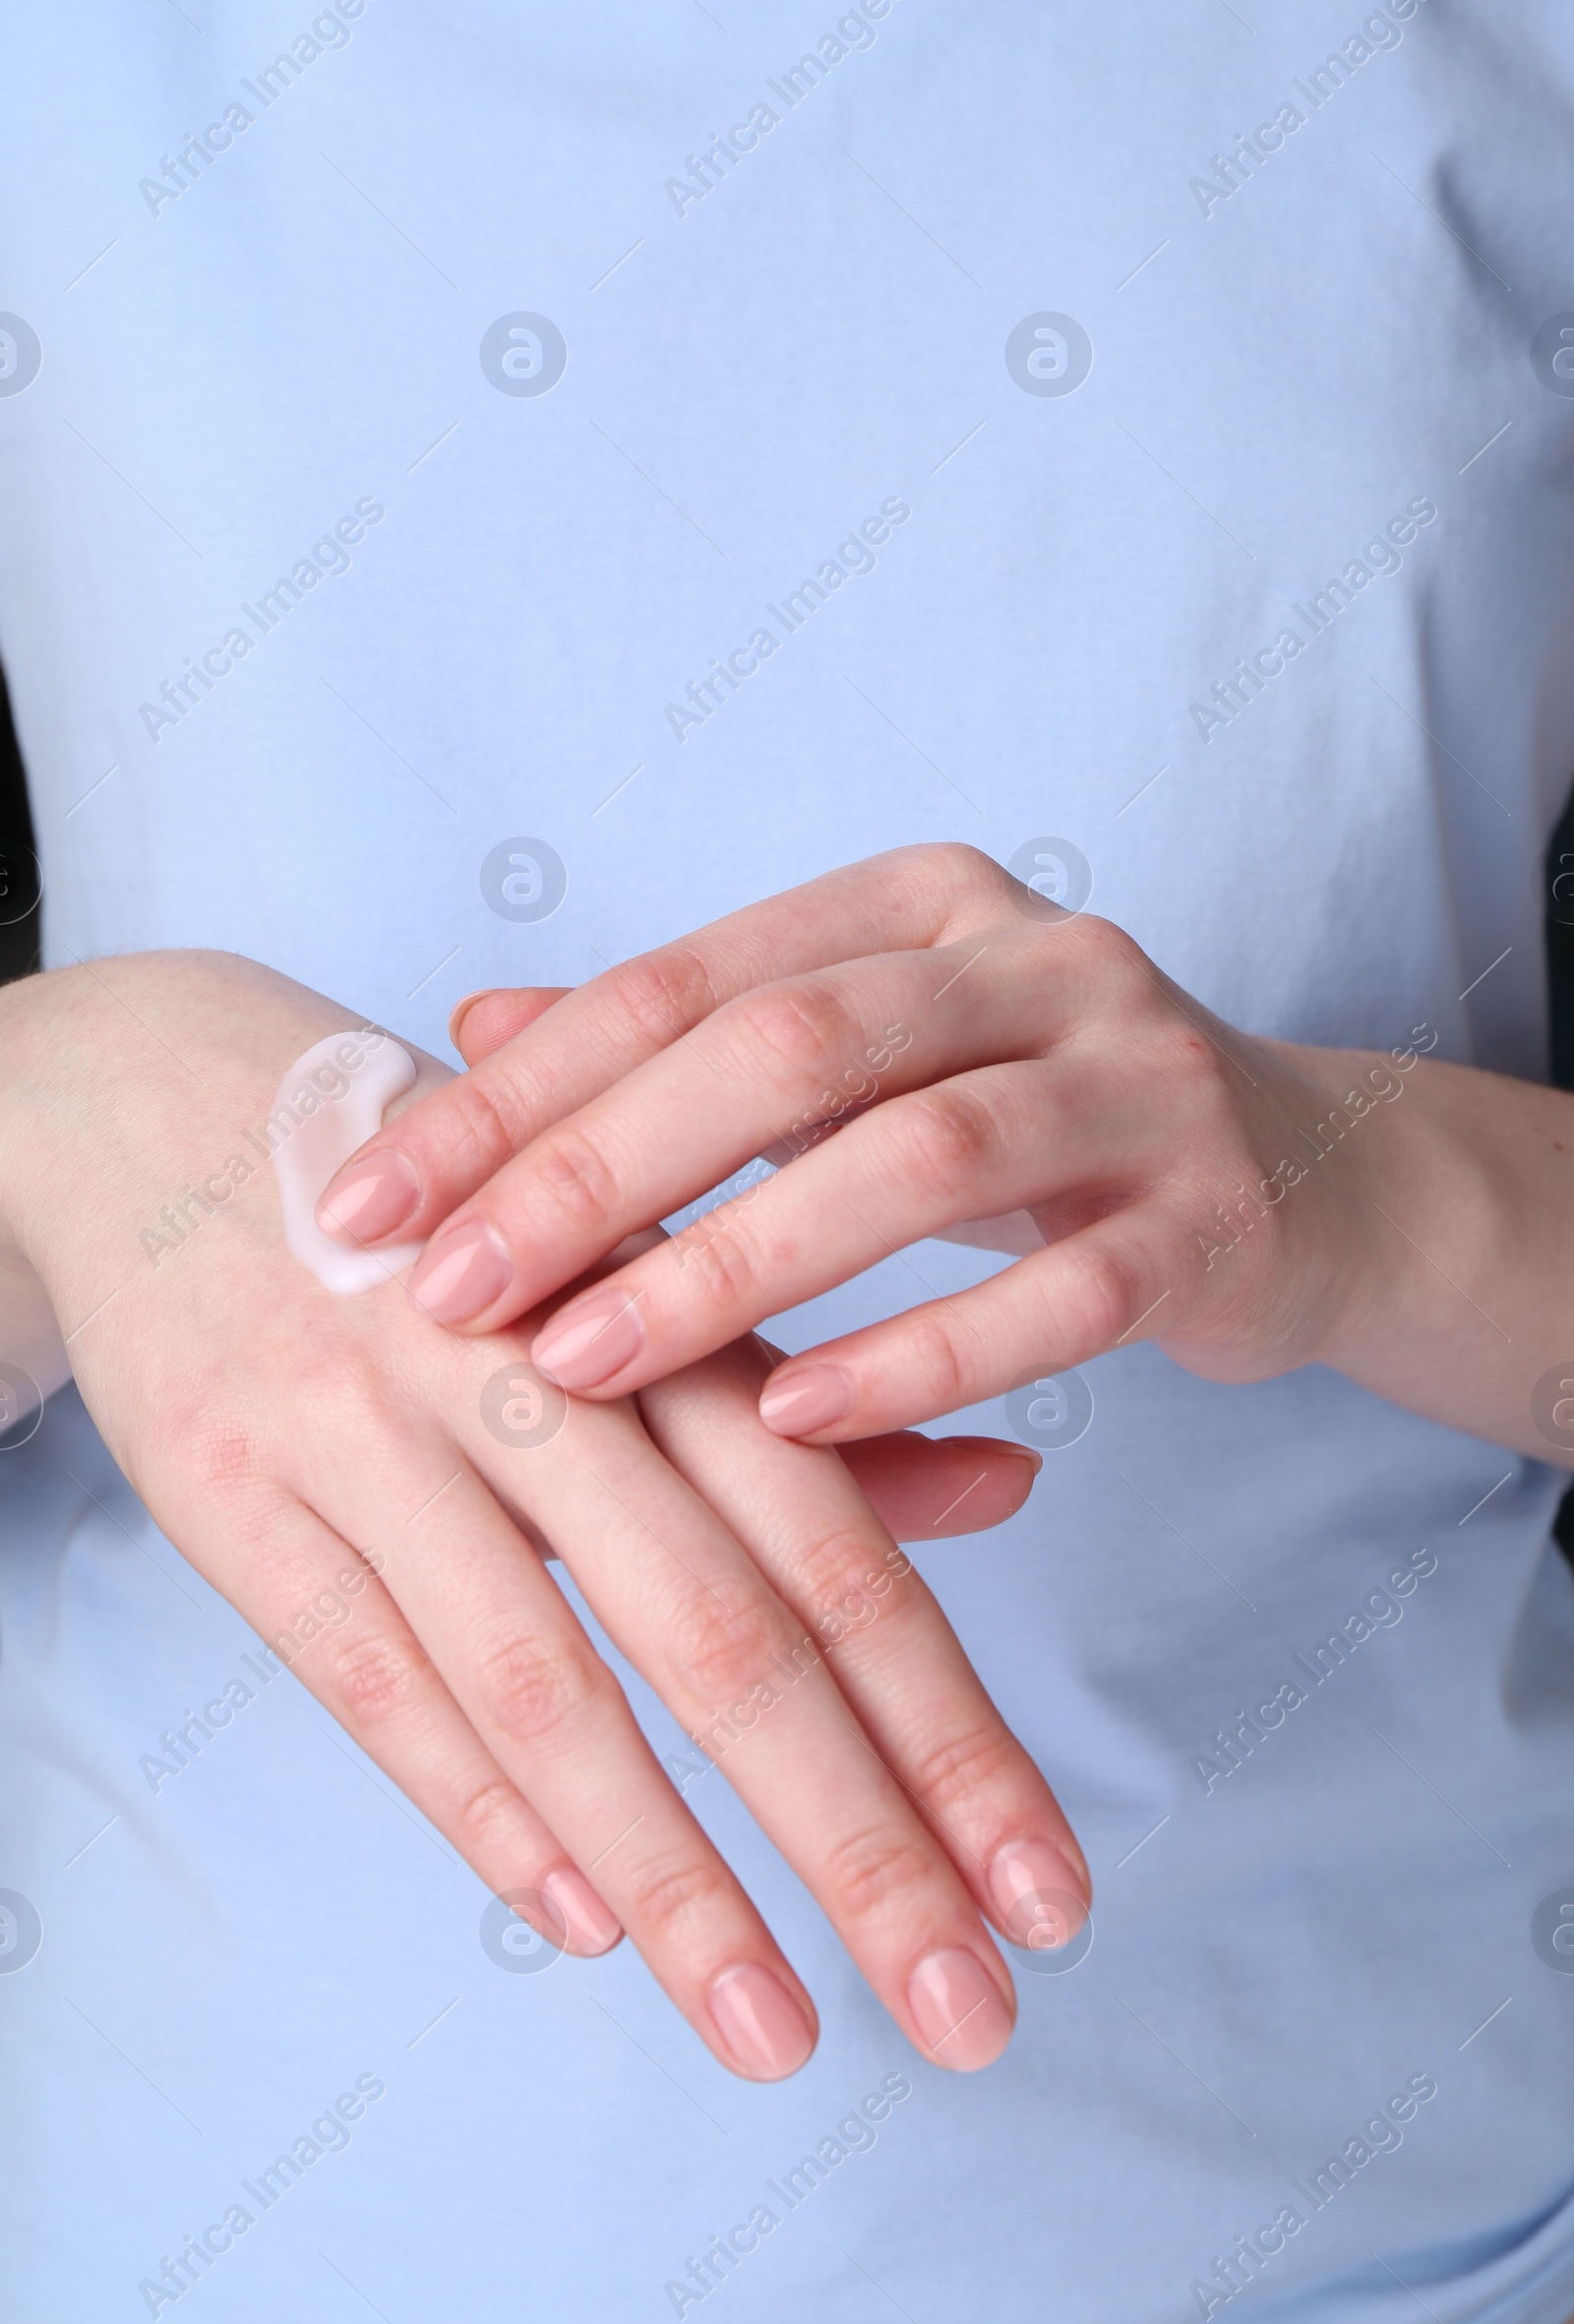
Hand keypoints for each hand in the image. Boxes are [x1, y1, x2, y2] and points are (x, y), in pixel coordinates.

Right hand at [0, 950, 1085, 2078]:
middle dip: (856, 1837)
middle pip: (723, 1632)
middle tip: (966, 2012)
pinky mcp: (237, 1488)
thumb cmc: (465, 1225)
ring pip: (547, 1680)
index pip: (838, 1552)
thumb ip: (816, 1399)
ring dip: (676, 1876)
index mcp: (665, 1313)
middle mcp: (540, 1370)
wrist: (172, 1107)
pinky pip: (371, 1676)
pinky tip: (582, 1925)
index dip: (952, 1731)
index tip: (1048, 1896)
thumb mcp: (643, 1274)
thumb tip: (1015, 1486)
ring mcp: (377, 1429)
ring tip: (779, 2033)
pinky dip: (478, 1805)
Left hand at [312, 846, 1408, 1440]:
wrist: (1305, 1181)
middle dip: (596, 1171)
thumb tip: (475, 1027)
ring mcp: (1140, 1080)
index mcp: (919, 904)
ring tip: (584, 1362)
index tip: (369, 1203)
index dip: (518, 1091)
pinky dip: (915, 1357)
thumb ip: (686, 1046)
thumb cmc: (1032, 1129)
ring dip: (733, 1267)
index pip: (682, 982)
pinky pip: (1054, 1292)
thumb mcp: (861, 1062)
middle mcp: (1035, 958)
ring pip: (914, 1157)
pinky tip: (793, 1423)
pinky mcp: (1212, 1215)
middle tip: (448, 1292)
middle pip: (786, 1047)